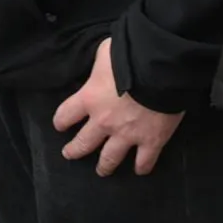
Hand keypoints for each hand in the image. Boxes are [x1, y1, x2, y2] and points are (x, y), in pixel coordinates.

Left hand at [54, 38, 182, 176]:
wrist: (162, 68)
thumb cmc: (130, 55)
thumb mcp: (105, 52)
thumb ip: (99, 64)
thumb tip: (101, 66)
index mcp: (89, 98)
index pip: (66, 115)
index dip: (62, 121)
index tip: (60, 125)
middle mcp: (103, 122)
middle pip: (83, 143)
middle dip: (75, 150)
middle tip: (70, 154)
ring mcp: (127, 135)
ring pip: (110, 158)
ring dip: (104, 166)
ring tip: (102, 170)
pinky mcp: (151, 142)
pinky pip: (144, 161)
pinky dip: (142, 167)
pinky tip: (140, 170)